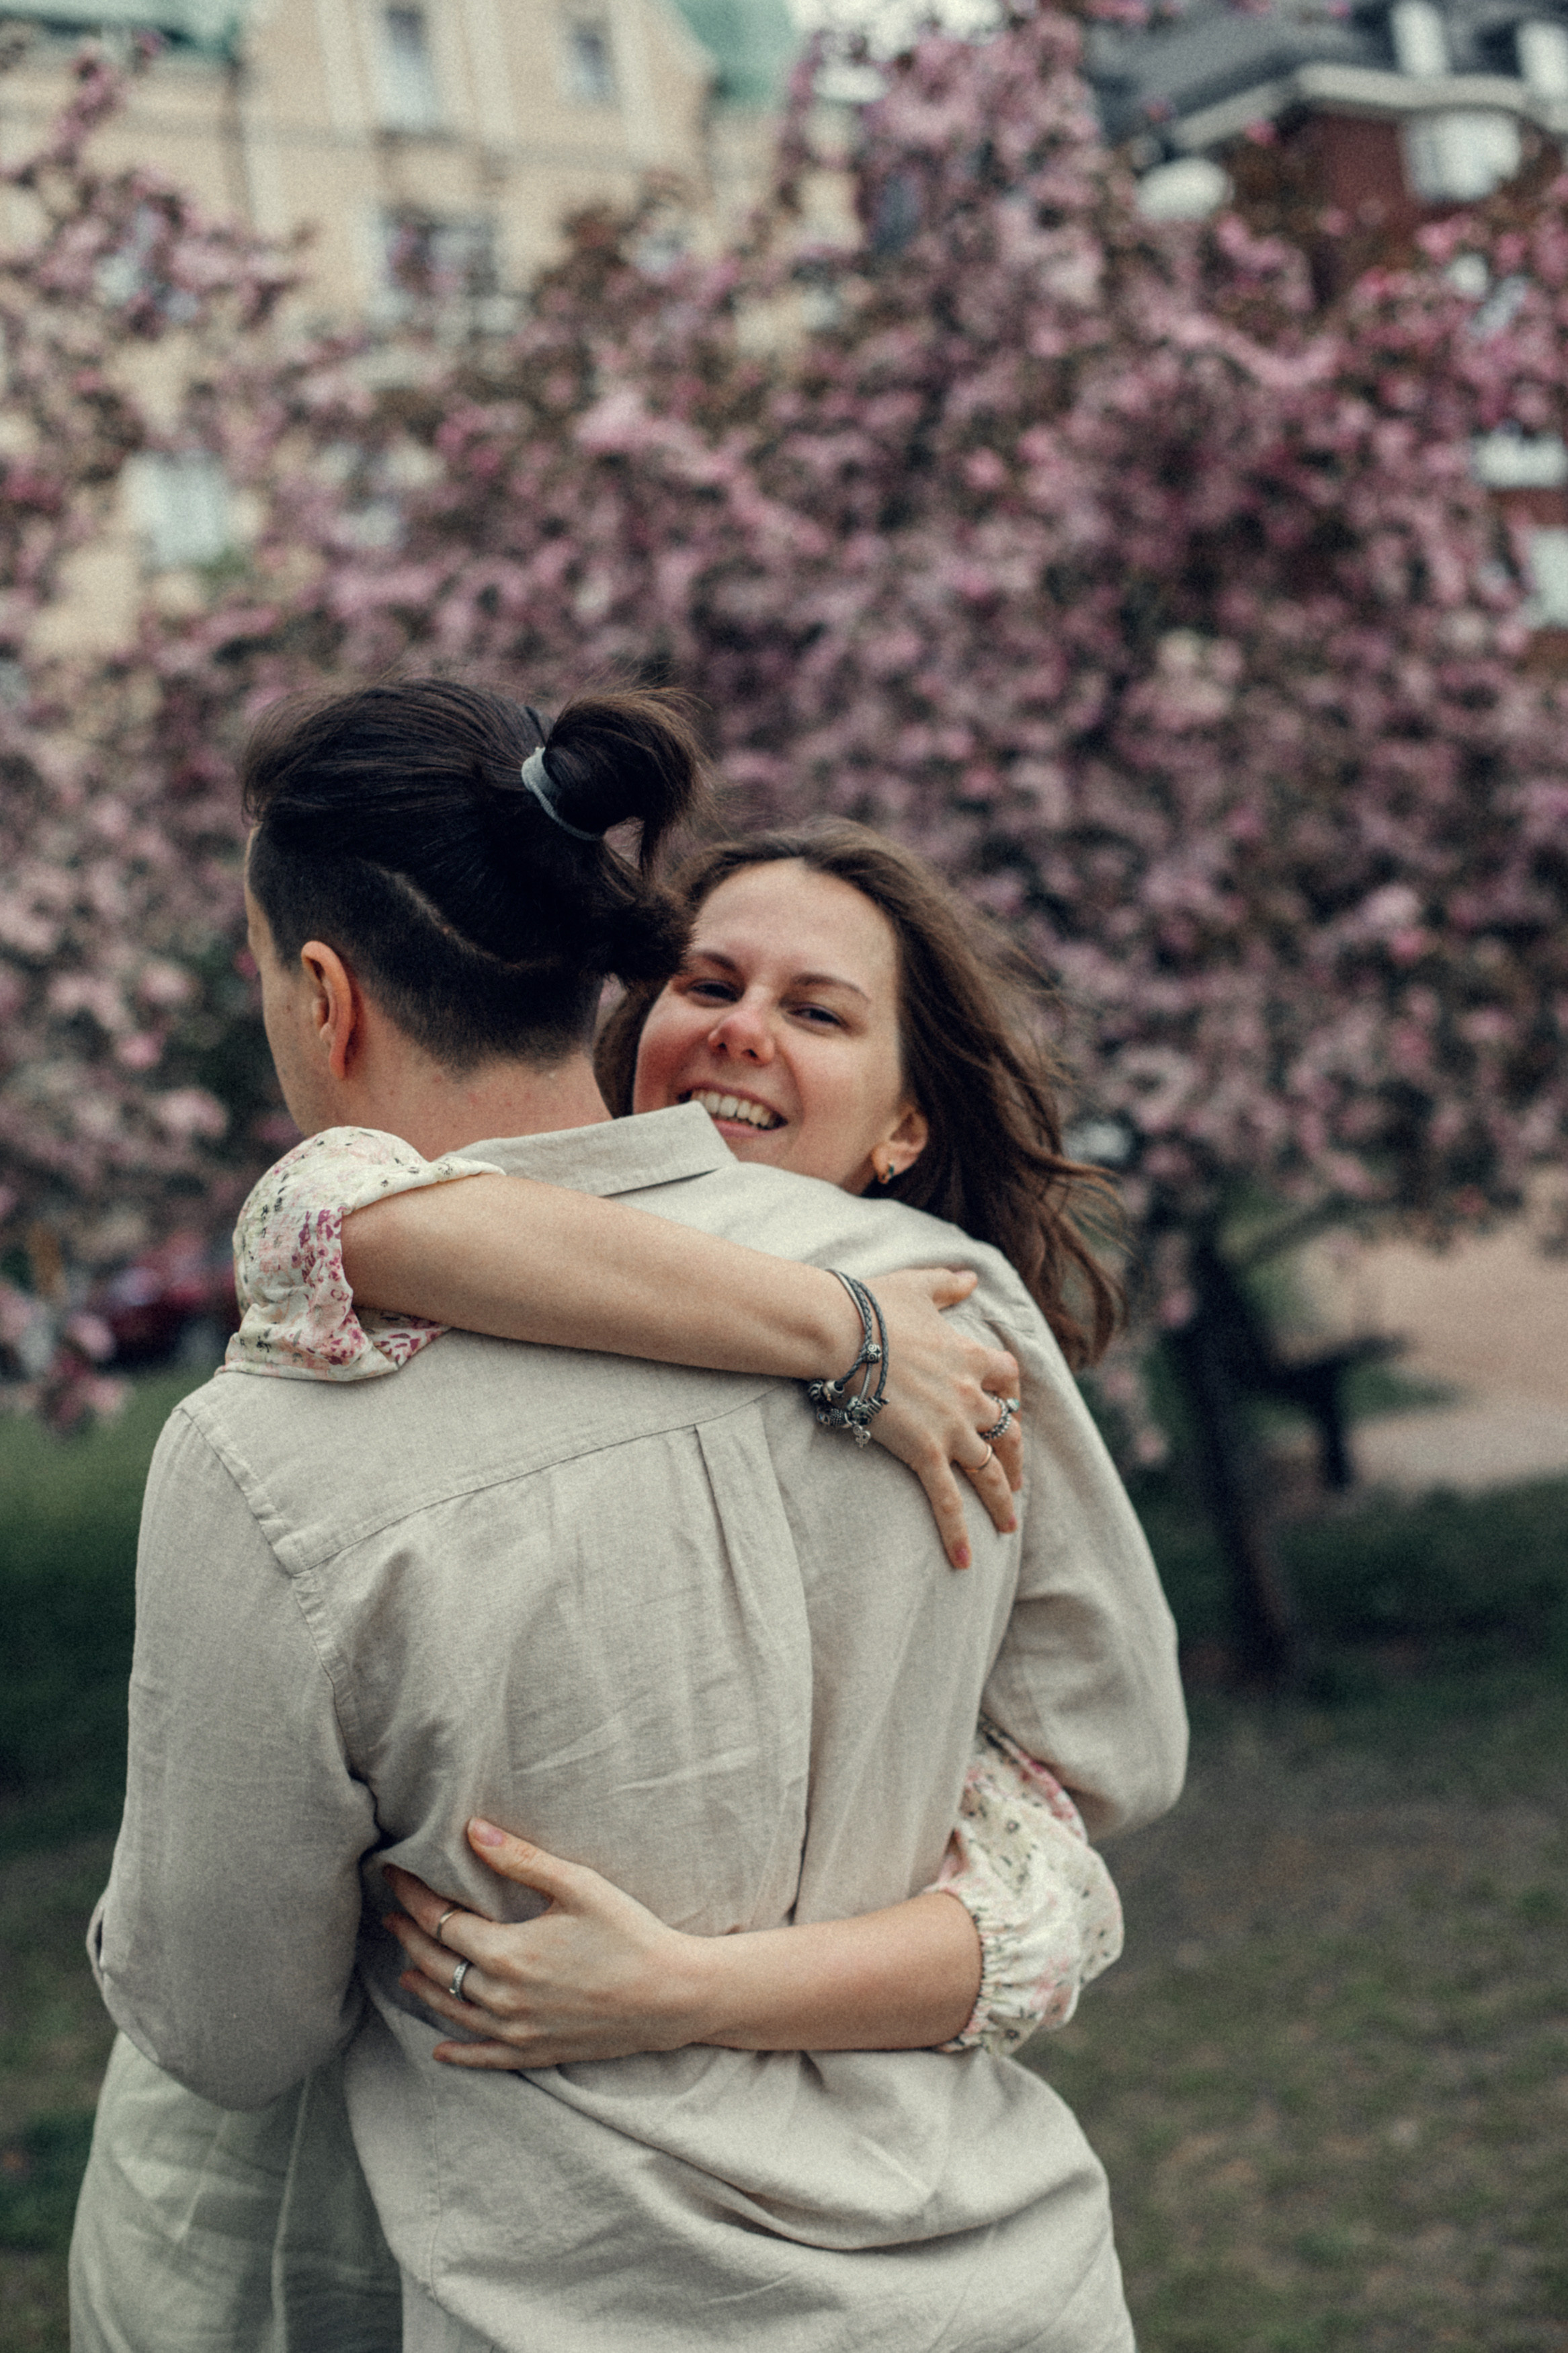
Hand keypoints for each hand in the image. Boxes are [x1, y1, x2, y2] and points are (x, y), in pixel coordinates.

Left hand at [383, 1821, 708, 2070]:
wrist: (672, 1994)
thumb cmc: (629, 1931)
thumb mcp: (577, 1885)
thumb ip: (520, 1860)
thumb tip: (472, 1831)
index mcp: (508, 1952)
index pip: (442, 1922)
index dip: (414, 1896)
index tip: (395, 1876)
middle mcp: (502, 1997)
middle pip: (438, 1965)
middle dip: (411, 1937)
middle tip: (391, 1915)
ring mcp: (517, 2030)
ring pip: (452, 2010)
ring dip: (424, 1986)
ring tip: (404, 1968)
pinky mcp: (536, 2053)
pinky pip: (483, 2057)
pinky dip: (457, 2053)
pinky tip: (439, 2049)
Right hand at [868, 1267, 1022, 1570]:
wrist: (842, 1334)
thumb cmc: (875, 1305)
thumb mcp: (920, 1284)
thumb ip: (950, 1283)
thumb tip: (972, 1278)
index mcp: (972, 1356)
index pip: (1009, 1376)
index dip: (1011, 1392)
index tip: (1008, 1403)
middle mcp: (972, 1395)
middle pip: (1009, 1431)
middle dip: (1016, 1457)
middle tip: (1016, 1479)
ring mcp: (951, 1428)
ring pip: (991, 1471)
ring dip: (1002, 1499)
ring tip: (1009, 1524)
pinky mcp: (925, 1453)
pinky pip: (948, 1500)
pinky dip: (958, 1532)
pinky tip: (965, 1561)